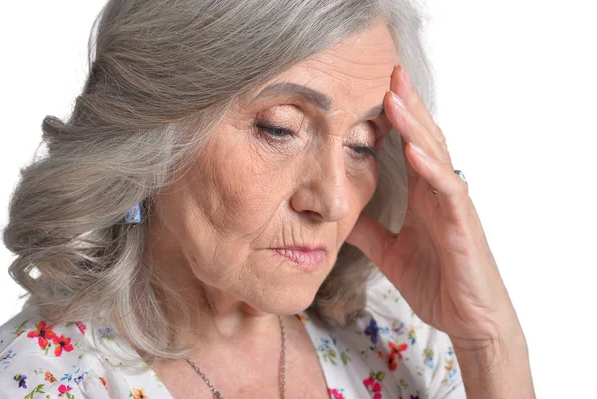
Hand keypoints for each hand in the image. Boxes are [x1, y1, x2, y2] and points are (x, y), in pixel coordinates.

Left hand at [346, 65, 521, 348]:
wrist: (468, 319)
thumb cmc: (437, 282)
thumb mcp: (389, 252)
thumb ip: (368, 230)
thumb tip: (338, 214)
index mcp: (422, 196)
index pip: (409, 148)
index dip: (396, 119)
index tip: (377, 90)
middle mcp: (438, 194)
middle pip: (424, 140)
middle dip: (408, 106)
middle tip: (390, 72)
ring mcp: (452, 207)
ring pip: (436, 157)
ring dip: (415, 127)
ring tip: (395, 97)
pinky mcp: (462, 227)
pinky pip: (448, 192)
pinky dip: (432, 170)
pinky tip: (415, 151)